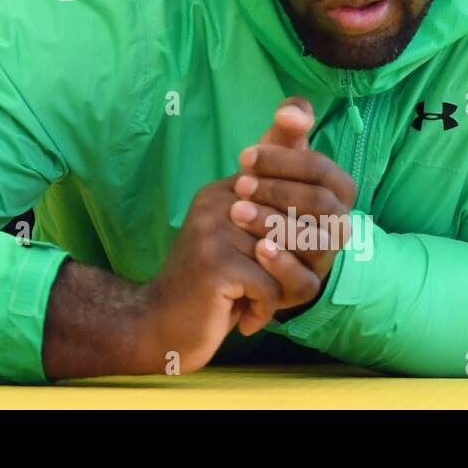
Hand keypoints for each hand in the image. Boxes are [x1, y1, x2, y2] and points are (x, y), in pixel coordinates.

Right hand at [139, 174, 323, 374]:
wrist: (161, 324)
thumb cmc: (215, 287)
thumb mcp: (245, 243)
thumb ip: (277, 210)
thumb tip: (306, 142)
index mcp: (227, 189)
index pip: (290, 186)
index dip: (302, 230)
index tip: (278, 262)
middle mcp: (218, 201)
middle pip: (295, 223)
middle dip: (294, 264)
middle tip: (271, 287)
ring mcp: (213, 230)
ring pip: (287, 256)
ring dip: (279, 289)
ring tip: (257, 299)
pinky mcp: (214, 264)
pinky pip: (270, 286)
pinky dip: (264, 309)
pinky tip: (244, 318)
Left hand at [229, 97, 356, 318]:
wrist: (241, 251)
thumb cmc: (263, 196)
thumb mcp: (271, 163)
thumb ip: (286, 133)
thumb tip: (294, 111)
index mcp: (338, 190)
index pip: (321, 170)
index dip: (284, 161)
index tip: (244, 157)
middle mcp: (339, 225)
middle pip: (321, 205)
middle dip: (278, 191)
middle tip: (239, 186)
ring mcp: (325, 259)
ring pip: (315, 242)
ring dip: (274, 224)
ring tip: (237, 212)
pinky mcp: (307, 288)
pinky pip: (305, 280)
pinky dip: (282, 264)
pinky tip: (257, 249)